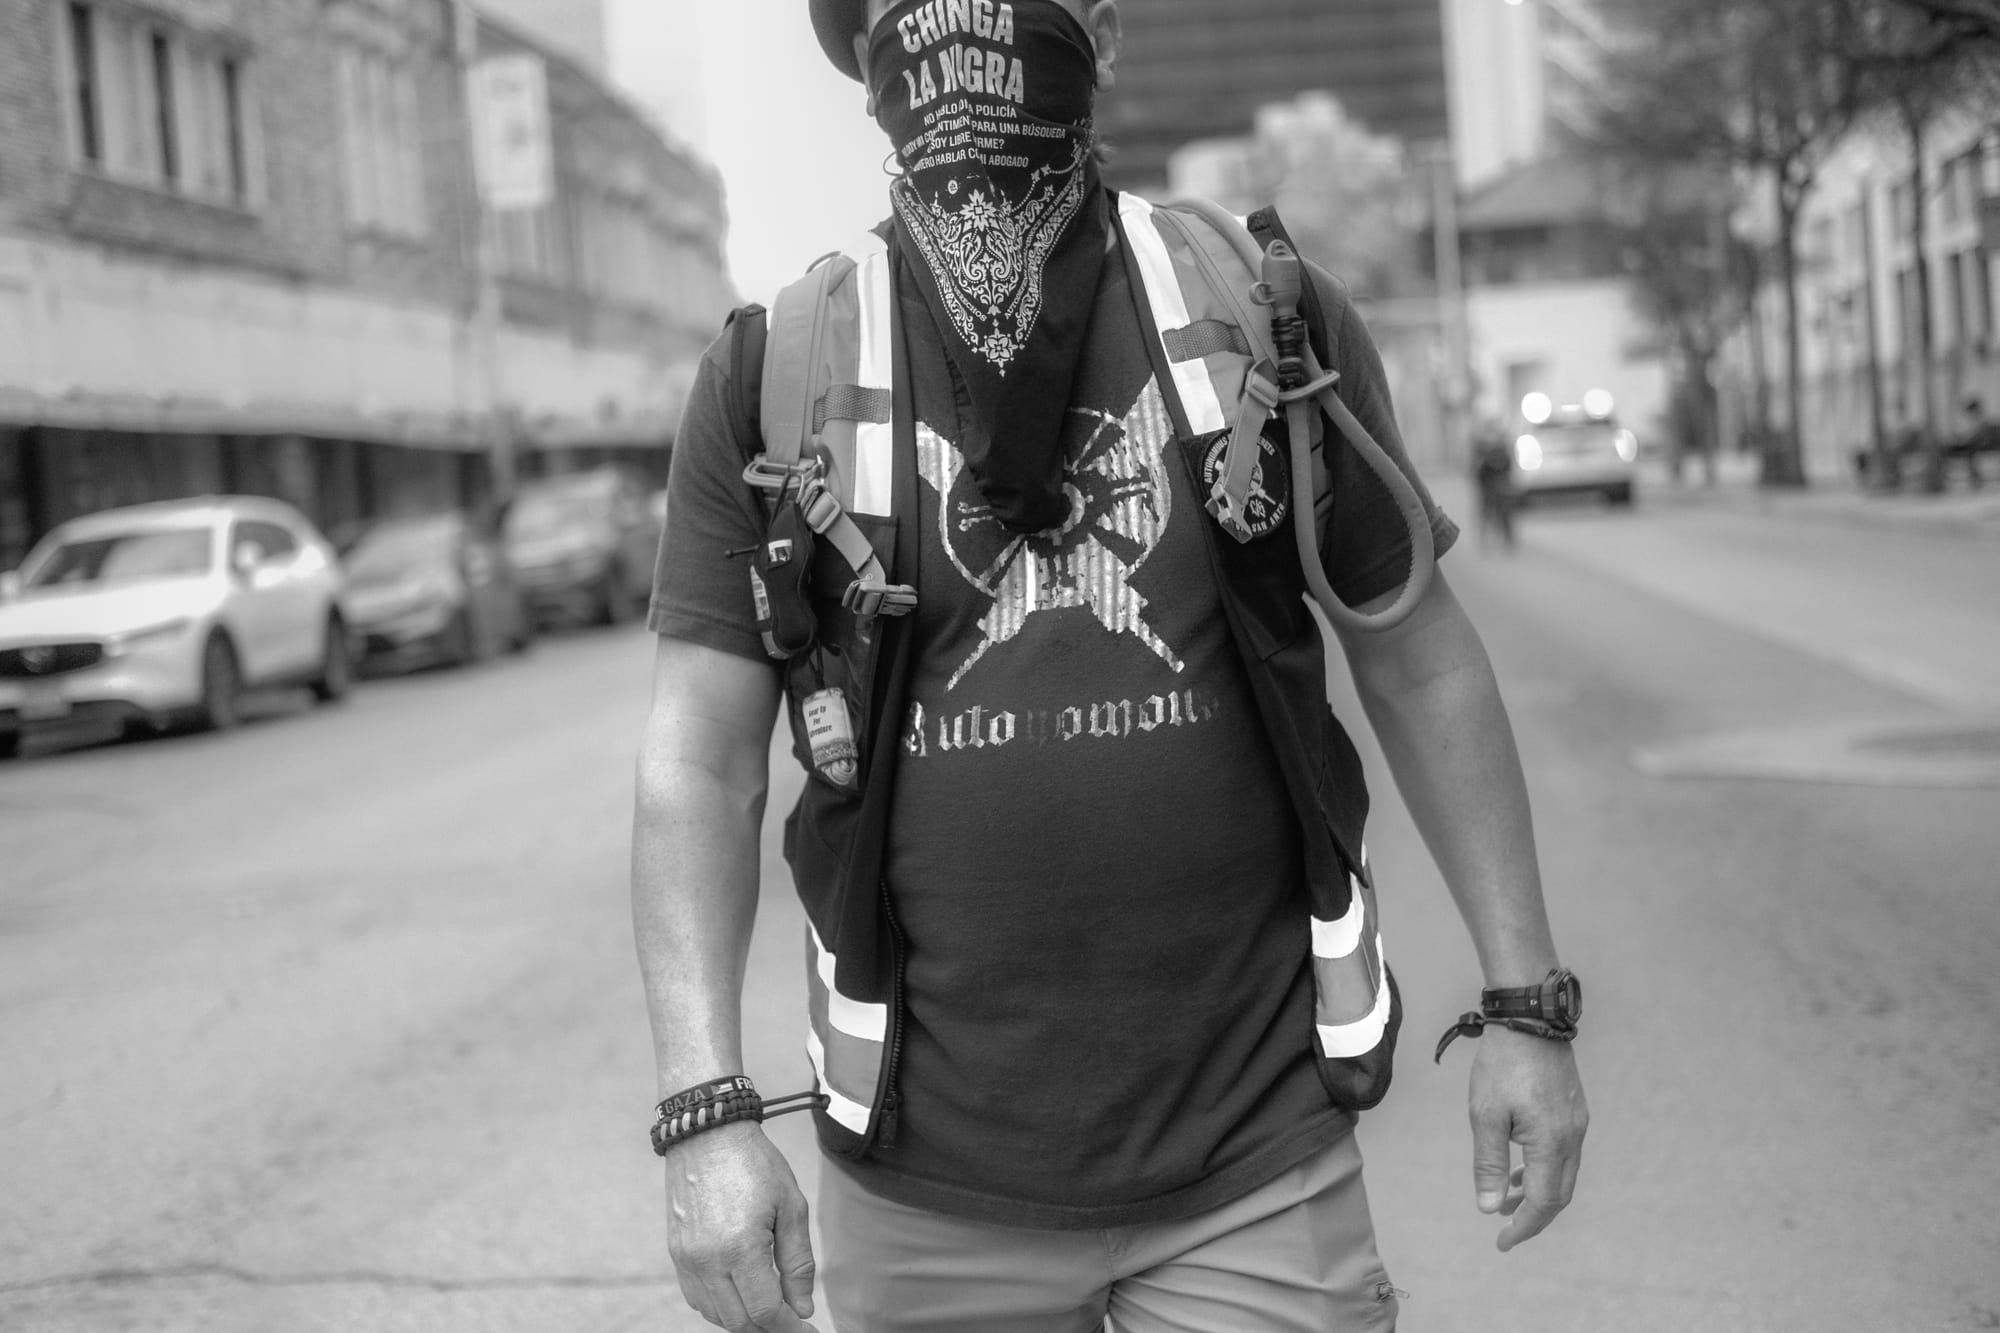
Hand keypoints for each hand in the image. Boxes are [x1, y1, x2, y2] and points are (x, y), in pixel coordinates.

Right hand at [664, 1122, 819, 1330]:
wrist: (708, 1134)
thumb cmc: (756, 1165)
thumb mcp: (791, 1207)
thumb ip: (797, 1264)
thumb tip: (803, 1309)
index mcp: (741, 1248)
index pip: (765, 1312)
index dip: (790, 1327)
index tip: (808, 1329)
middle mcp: (707, 1260)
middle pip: (739, 1322)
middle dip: (768, 1327)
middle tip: (793, 1318)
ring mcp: (686, 1259)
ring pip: (715, 1315)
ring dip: (744, 1319)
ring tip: (769, 1304)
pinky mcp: (676, 1253)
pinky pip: (697, 1298)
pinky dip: (720, 1306)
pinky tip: (740, 1292)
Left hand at [1467, 1027, 1587, 1251]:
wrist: (1529, 1018)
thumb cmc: (1502, 1065)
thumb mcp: (1486, 1115)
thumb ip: (1489, 1164)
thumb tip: (1490, 1208)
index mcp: (1552, 1143)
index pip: (1543, 1203)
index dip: (1523, 1227)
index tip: (1502, 1242)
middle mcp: (1572, 1138)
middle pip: (1559, 1195)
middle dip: (1533, 1217)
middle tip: (1506, 1229)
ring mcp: (1577, 1123)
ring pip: (1563, 1175)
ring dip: (1538, 1193)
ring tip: (1507, 1200)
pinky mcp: (1573, 1110)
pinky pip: (1564, 1153)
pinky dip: (1544, 1170)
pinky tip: (1521, 1168)